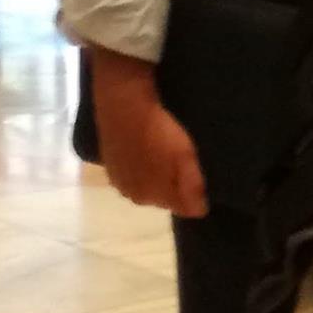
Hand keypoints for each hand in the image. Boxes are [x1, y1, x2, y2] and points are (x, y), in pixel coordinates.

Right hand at [93, 52, 207, 216]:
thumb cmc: (157, 130)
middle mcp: (132, 196)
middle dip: (176, 186)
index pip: (183, 207)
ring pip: (148, 186)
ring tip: (167, 152)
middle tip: (186, 161)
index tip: (202, 177)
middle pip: (164, 198)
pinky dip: (143, 165)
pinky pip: (134, 172)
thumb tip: (200, 210)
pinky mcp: (110, 163)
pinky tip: (147, 147)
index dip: (196, 195)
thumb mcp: (183, 157)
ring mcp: (118, 180)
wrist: (122, 103)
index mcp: (151, 197)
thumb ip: (192, 187)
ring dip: (158, 176)